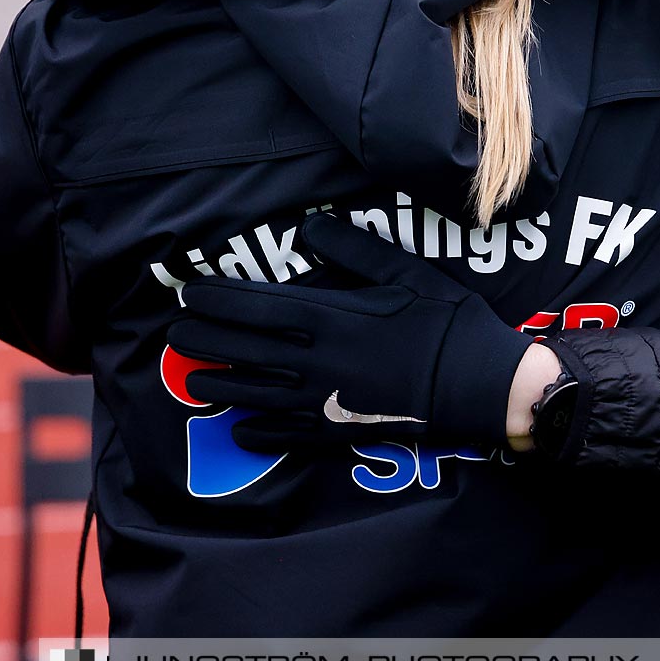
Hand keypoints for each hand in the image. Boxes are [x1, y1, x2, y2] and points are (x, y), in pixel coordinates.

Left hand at [168, 215, 532, 451]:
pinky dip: (262, 433)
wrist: (483, 387)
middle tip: (175, 334)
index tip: (190, 293)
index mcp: (336, 317)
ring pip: (261, 393)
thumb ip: (356, 250)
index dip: (222, 300)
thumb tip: (308, 226)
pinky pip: (291, 434)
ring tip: (193, 379)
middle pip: (250, 350)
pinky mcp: (343, 430)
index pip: (262, 307)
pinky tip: (240, 430)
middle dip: (209, 340)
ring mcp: (328, 400)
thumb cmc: (449, 323)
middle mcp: (322, 361)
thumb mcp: (410, 273)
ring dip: (223, 385)